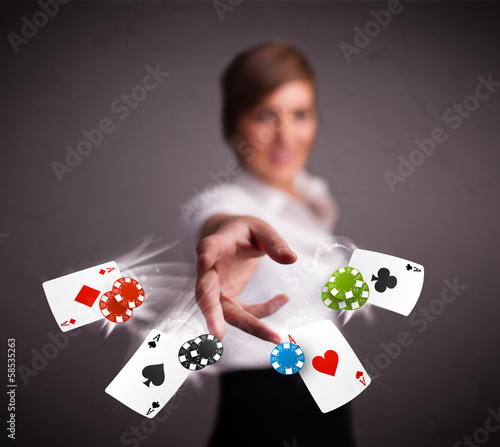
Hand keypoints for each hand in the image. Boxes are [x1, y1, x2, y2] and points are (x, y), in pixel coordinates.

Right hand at [195, 215, 296, 342]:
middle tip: (217, 334)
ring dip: (248, 326)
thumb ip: (274, 242)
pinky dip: (264, 312)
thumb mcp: (261, 229)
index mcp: (217, 244)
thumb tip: (291, 258)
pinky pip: (244, 313)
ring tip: (274, 336)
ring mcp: (217, 288)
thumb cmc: (244, 232)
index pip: (208, 247)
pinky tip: (283, 298)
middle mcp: (210, 270)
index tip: (204, 260)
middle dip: (212, 314)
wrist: (231, 240)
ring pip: (226, 312)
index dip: (206, 253)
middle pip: (206, 293)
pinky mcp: (228, 300)